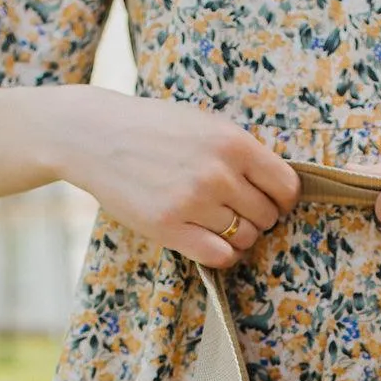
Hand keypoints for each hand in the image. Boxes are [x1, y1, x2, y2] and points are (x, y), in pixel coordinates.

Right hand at [52, 87, 303, 267]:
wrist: (94, 135)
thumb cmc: (154, 128)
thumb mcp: (205, 124)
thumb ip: (242, 151)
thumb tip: (278, 187)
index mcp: (232, 142)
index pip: (286, 187)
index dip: (282, 199)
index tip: (269, 200)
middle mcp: (217, 173)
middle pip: (267, 217)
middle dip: (257, 218)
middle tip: (234, 210)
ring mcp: (192, 202)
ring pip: (245, 239)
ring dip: (237, 237)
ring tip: (216, 222)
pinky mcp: (168, 228)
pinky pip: (219, 256)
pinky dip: (222, 254)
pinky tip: (208, 240)